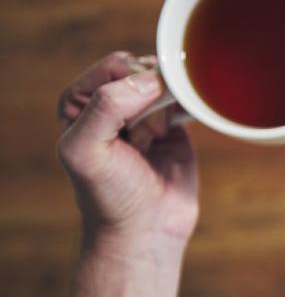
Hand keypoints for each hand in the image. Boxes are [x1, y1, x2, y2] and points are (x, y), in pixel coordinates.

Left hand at [57, 51, 198, 249]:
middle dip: (155, 94)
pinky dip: (193, 104)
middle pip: (146, 68)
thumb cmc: (109, 196)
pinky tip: (185, 124)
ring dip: (173, 103)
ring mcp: (144, 113)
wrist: (146, 231)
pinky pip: (188, 99)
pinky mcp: (174, 126)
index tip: (136, 122)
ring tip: (159, 136)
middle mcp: (111, 102)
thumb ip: (105, 107)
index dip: (134, 84)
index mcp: (80, 101)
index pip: (116, 65)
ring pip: (170, 81)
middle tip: (148, 134)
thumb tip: (149, 79)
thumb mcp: (87, 151)